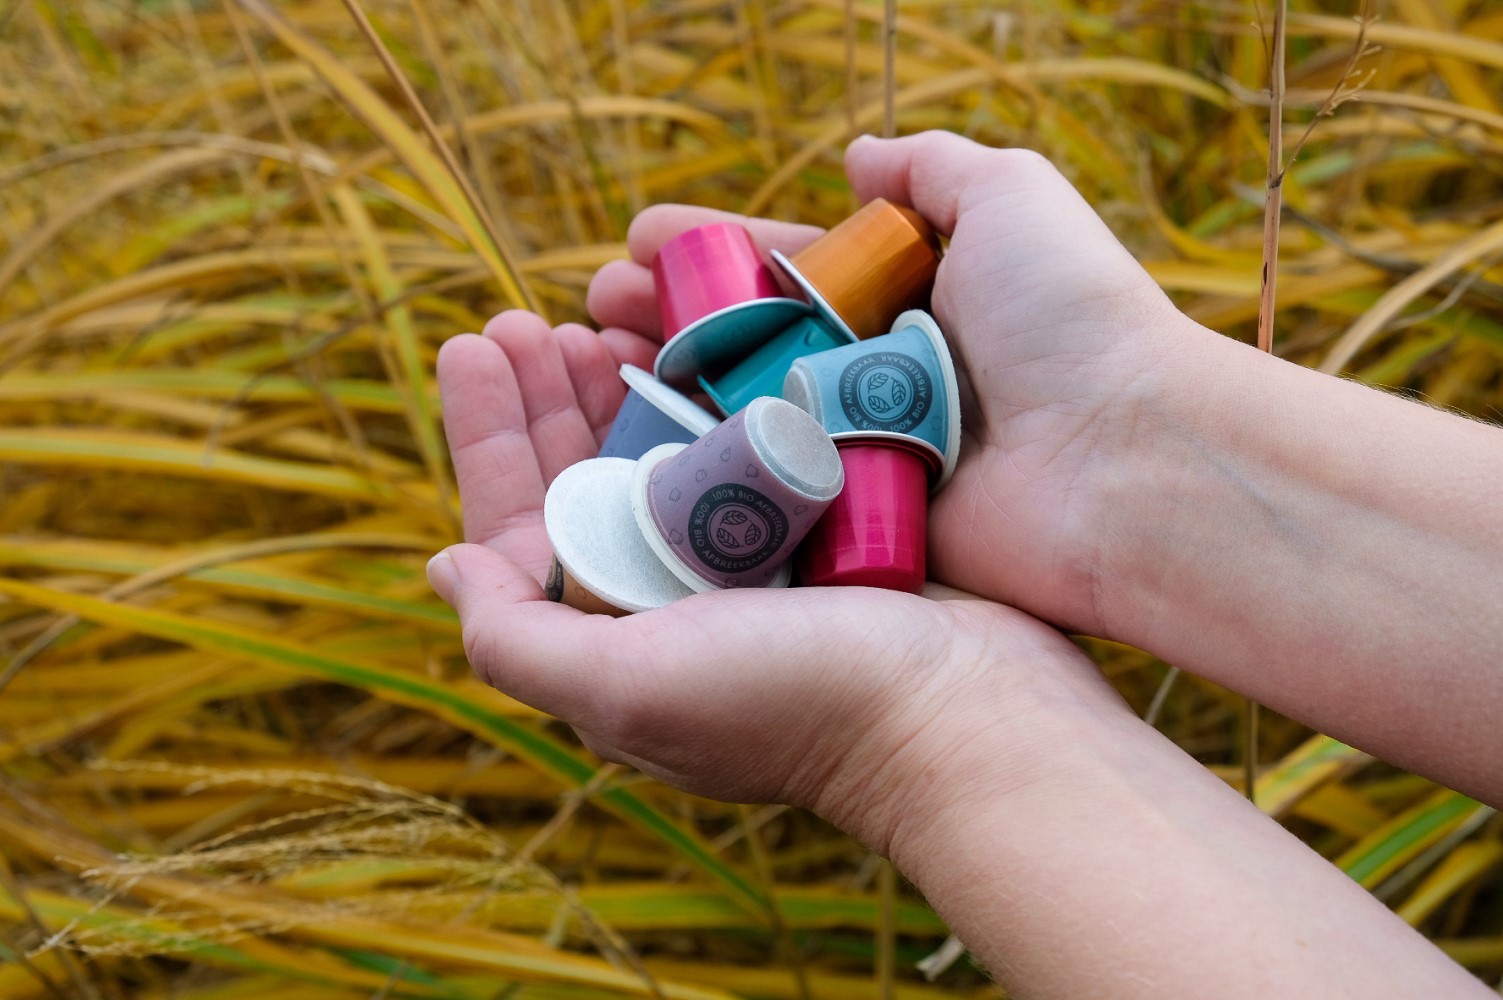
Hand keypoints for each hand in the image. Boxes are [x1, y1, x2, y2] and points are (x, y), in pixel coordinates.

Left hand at [429, 313, 1130, 851]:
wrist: (967, 711)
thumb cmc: (794, 701)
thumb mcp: (628, 688)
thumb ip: (518, 640)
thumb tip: (446, 565)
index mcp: (611, 640)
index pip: (521, 526)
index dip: (490, 435)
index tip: (477, 345)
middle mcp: (667, 605)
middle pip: (584, 481)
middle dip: (548, 397)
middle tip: (530, 317)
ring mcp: (743, 566)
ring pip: (660, 454)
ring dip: (621, 384)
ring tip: (597, 318)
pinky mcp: (815, 531)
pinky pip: (740, 444)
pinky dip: (709, 392)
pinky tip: (692, 342)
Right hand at [587, 131, 1197, 634]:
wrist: (1121, 459)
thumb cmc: (1071, 319)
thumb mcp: (1014, 197)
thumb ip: (934, 168)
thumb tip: (859, 158)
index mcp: (909, 302)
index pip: (788, 270)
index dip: (712, 254)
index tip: (641, 241)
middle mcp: (877, 378)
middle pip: (749, 343)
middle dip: (670, 317)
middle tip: (599, 304)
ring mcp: (863, 453)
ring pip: (742, 415)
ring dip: (667, 388)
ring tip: (597, 358)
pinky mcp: (856, 523)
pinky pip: (766, 491)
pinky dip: (703, 470)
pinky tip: (635, 448)